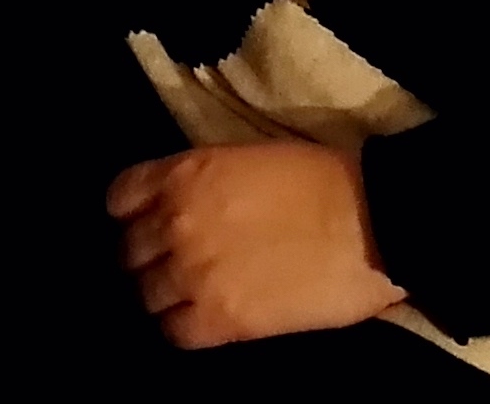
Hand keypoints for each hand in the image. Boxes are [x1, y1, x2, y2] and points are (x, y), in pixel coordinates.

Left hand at [106, 142, 406, 349]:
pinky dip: (185, 327)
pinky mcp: (220, 318)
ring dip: (167, 294)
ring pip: (146, 295)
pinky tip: (209, 318)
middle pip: (129, 251)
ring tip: (196, 293)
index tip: (147, 222)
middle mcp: (176, 221)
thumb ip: (201, 181)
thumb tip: (176, 205)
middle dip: (149, 256)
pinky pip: (174, 333)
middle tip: (178, 262)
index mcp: (184, 173)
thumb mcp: (246, 158)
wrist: (370, 220)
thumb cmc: (319, 180)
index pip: (119, 198)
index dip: (132, 213)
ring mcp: (194, 272)